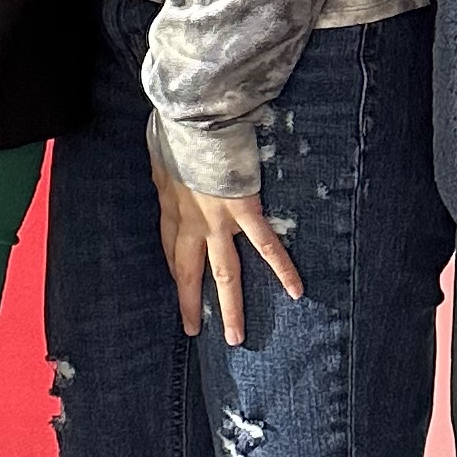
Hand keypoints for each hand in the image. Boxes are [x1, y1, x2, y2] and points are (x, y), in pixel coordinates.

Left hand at [149, 142, 302, 345]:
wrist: (195, 119)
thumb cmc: (176, 129)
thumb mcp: (161, 153)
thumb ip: (166, 167)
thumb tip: (166, 164)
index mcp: (171, 208)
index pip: (170, 249)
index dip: (176, 270)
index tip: (180, 285)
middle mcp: (191, 224)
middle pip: (189, 273)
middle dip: (191, 304)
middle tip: (194, 330)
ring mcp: (218, 223)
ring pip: (225, 275)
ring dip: (231, 307)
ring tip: (236, 337)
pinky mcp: (245, 212)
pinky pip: (267, 247)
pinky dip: (283, 269)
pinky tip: (296, 291)